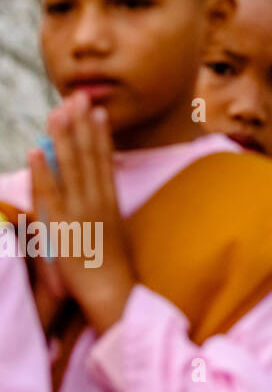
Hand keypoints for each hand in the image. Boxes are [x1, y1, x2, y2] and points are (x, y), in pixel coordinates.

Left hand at [29, 92, 134, 334]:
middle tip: (78, 96)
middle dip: (82, 124)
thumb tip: (97, 200)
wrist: (116, 295)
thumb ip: (102, 215)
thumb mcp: (112, 236)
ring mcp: (83, 212)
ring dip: (63, 137)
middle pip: (89, 155)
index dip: (99, 133)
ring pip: (71, 167)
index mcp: (111, 202)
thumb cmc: (113, 272)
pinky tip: (36, 151)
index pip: (104, 160)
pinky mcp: (65, 228)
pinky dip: (43, 172)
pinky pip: (51, 195)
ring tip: (57, 112)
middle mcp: (99, 201)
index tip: (96, 110)